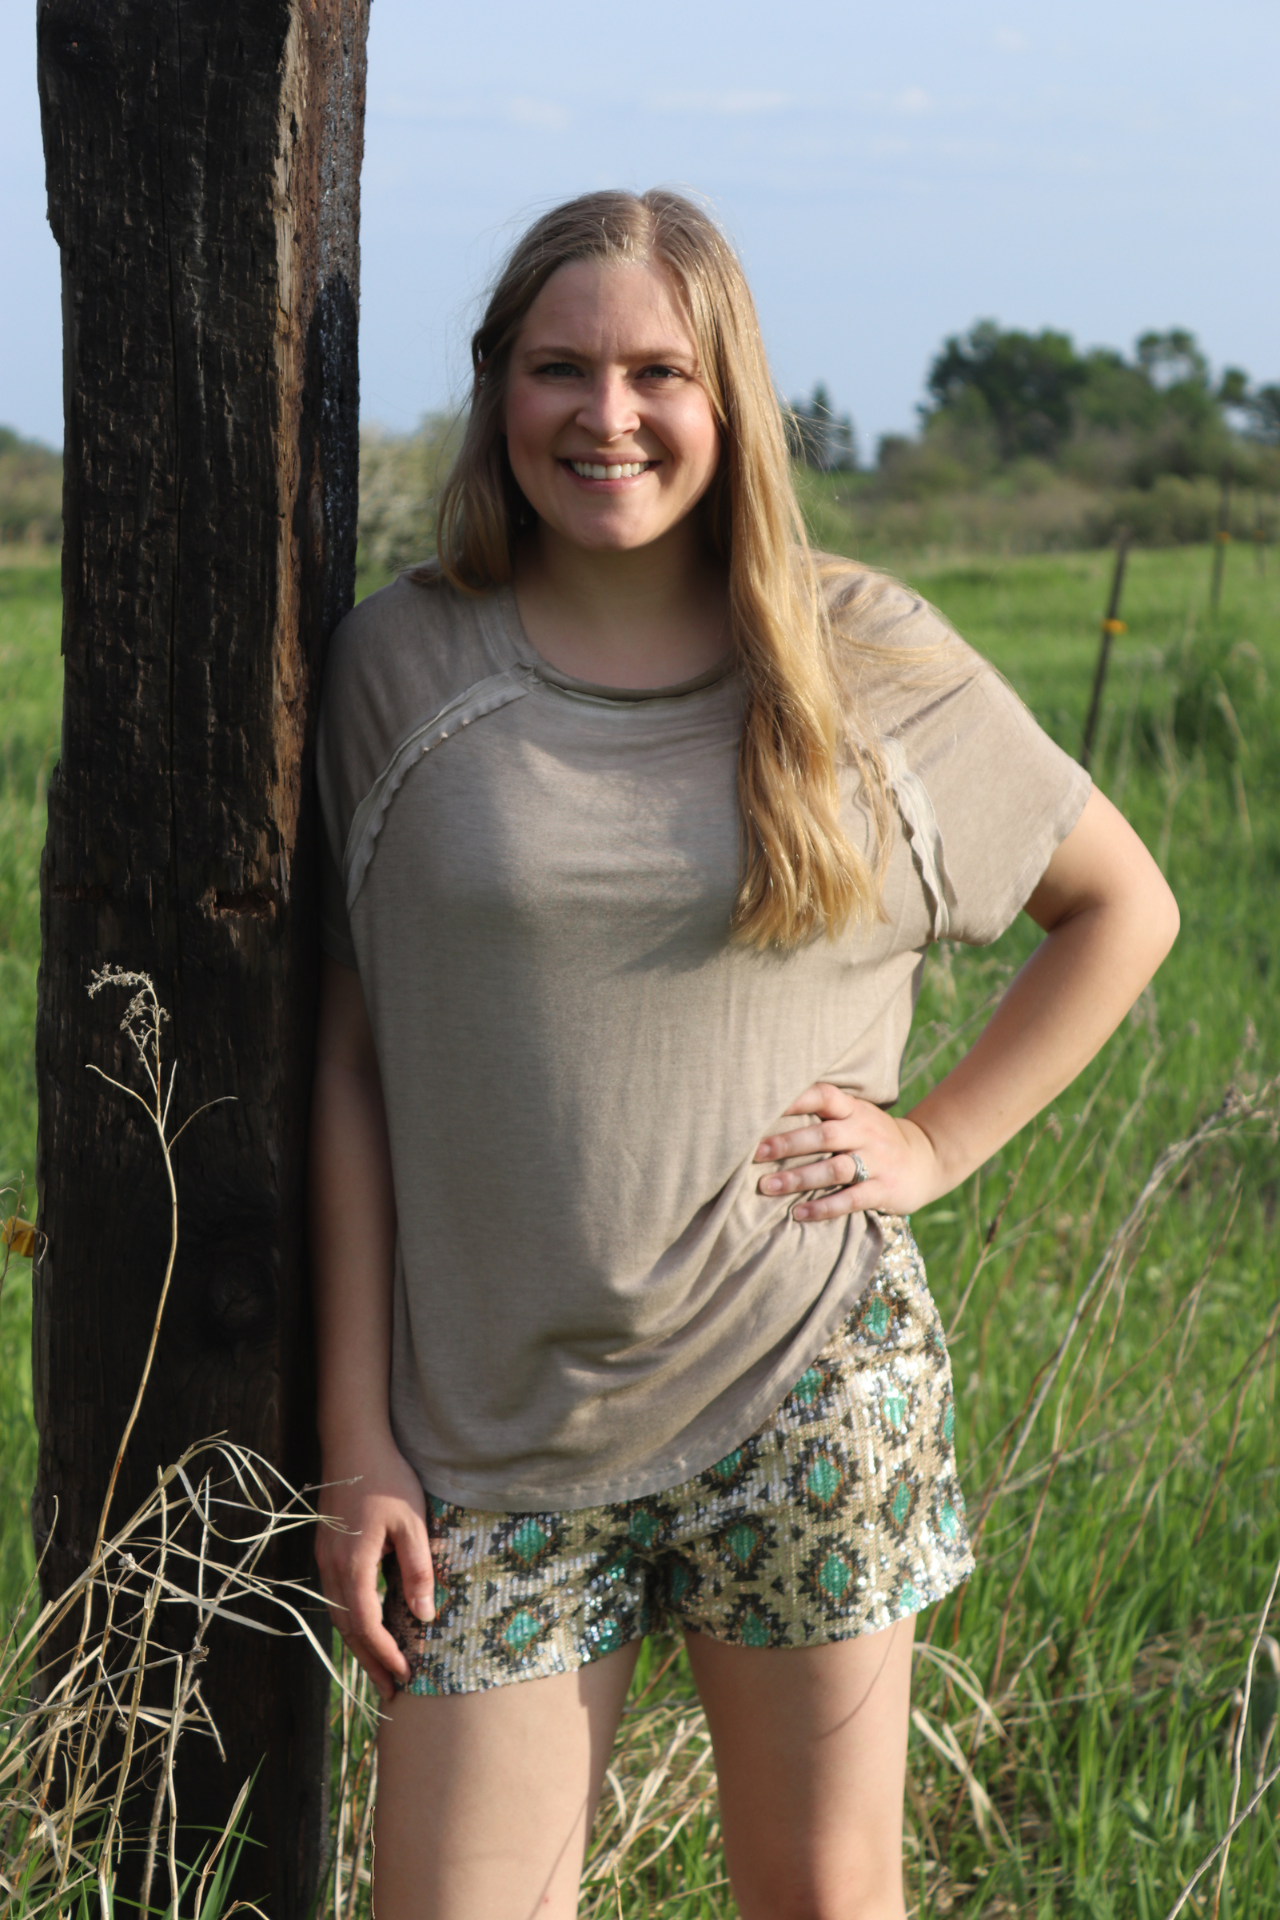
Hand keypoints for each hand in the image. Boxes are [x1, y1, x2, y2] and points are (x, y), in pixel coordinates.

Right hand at [314, 1433, 434, 1703]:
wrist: (353, 1442)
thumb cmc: (388, 1479)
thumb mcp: (413, 1523)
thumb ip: (417, 1570)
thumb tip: (424, 1615)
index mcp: (353, 1563)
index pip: (366, 1623)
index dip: (385, 1653)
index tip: (405, 1674)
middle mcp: (332, 1567)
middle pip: (348, 1628)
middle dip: (370, 1661)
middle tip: (392, 1691)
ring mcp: (325, 1559)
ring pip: (338, 1615)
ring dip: (359, 1646)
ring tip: (380, 1670)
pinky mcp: (326, 1550)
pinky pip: (336, 1597)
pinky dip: (352, 1622)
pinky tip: (367, 1629)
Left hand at [754, 1082, 942, 1220]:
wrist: (927, 1160)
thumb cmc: (875, 1138)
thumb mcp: (856, 1117)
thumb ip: (824, 1114)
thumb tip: (767, 1114)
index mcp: (854, 1110)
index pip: (825, 1095)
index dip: (796, 1099)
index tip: (763, 1106)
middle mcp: (864, 1132)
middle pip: (823, 1135)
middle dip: (787, 1143)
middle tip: (753, 1153)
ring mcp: (876, 1161)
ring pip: (833, 1169)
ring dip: (798, 1178)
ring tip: (767, 1186)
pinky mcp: (883, 1189)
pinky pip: (850, 1200)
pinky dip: (823, 1208)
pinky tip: (798, 1213)